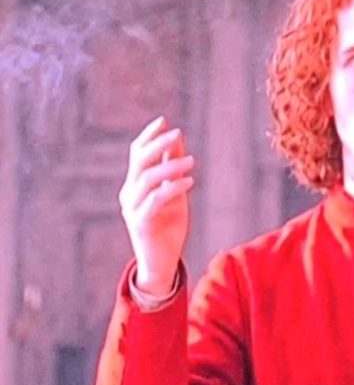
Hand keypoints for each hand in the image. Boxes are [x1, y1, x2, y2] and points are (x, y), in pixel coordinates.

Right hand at [119, 115, 194, 295]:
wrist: (161, 264)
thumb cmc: (169, 229)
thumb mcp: (175, 195)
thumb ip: (173, 171)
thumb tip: (178, 142)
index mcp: (135, 185)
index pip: (137, 154)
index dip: (149, 136)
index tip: (165, 120)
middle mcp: (129, 193)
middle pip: (139, 160)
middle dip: (158, 144)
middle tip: (177, 132)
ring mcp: (133, 208)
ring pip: (147, 178)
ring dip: (170, 166)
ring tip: (192, 160)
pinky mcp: (140, 223)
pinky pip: (156, 200)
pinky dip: (173, 187)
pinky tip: (190, 181)